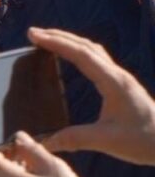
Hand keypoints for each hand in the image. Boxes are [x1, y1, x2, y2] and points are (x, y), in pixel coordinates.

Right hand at [29, 26, 154, 165]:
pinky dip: (80, 53)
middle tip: (34, 33)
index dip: (57, 43)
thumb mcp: (106, 141)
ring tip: (48, 40)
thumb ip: (74, 139)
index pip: (81, 55)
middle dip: (60, 37)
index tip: (35, 36)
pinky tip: (71, 59)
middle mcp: (117, 76)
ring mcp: (120, 79)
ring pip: (93, 51)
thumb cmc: (143, 139)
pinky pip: (97, 61)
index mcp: (113, 83)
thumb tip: (44, 142)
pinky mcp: (120, 86)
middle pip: (87, 47)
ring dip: (70, 42)